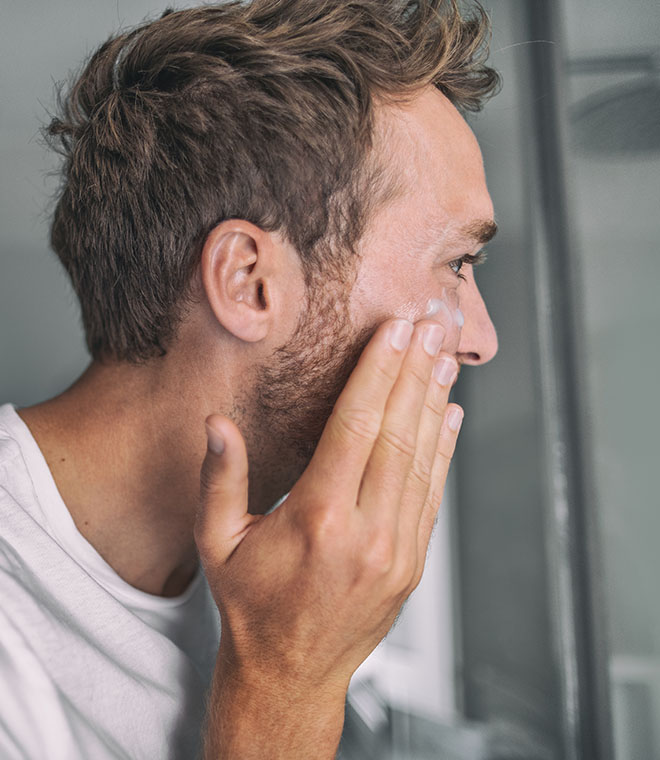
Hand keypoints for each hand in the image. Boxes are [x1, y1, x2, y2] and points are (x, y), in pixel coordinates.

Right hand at [194, 317, 461, 694]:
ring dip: (435, 403)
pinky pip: (432, 493)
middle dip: (415, 372)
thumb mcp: (218, 543)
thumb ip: (219, 479)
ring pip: (423, 460)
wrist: (290, 674)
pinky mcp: (412, 564)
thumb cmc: (250, 605)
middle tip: (432, 325)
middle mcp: (367, 533)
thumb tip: (218, 422)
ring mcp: (397, 551)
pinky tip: (449, 415)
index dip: (378, 372)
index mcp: (318, 520)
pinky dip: (443, 449)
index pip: (356, 426)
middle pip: (398, 433)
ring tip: (445, 358)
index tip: (395, 331)